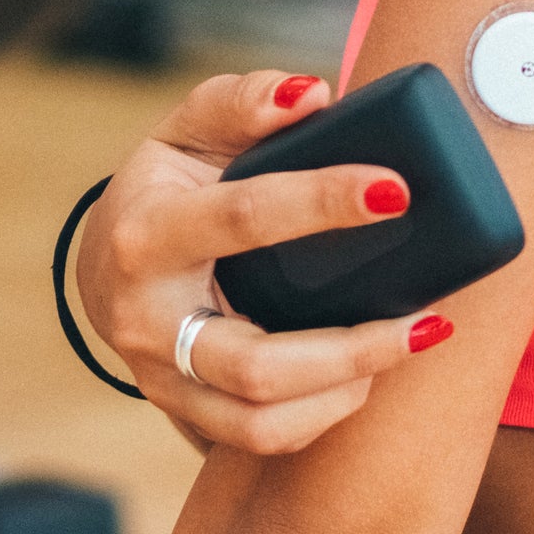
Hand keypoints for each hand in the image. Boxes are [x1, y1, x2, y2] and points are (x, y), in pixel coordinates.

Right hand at [71, 70, 450, 453]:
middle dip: (354, 347)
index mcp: (148, 233)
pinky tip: (365, 378)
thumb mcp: (189, 131)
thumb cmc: (164, 188)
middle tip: (427, 317)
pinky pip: (260, 438)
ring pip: (261, 420)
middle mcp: (147, 318)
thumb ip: (242, 103)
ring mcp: (162, 377)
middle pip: (257, 362)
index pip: (243, 219)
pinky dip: (323, 415)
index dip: (322, 202)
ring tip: (404, 346)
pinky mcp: (185, 412)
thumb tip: (312, 95)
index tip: (396, 189)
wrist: (106, 268)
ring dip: (347, 391)